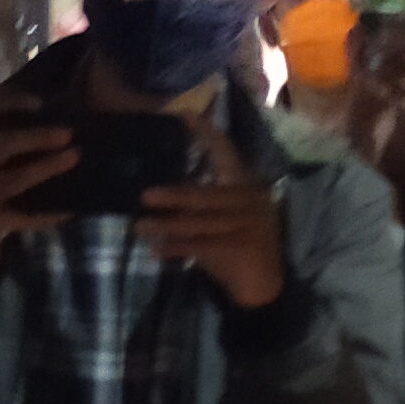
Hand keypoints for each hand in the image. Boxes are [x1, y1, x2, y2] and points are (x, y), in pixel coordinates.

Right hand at [0, 87, 79, 278]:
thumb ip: (1, 145)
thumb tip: (51, 124)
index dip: (10, 100)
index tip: (40, 104)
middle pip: (3, 143)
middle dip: (38, 136)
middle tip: (68, 134)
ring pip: (15, 177)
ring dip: (48, 167)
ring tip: (74, 158)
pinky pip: (23, 215)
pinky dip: (48, 213)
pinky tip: (69, 211)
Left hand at [139, 125, 288, 308]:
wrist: (265, 288)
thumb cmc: (240, 250)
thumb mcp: (227, 220)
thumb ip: (206, 203)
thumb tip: (163, 193)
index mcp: (247, 188)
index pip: (227, 153)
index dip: (208, 134)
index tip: (185, 114)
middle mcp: (249, 201)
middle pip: (206, 195)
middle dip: (174, 196)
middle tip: (144, 195)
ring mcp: (248, 225)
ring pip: (199, 222)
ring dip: (166, 225)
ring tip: (139, 226)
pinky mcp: (241, 248)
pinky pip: (201, 246)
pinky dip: (177, 248)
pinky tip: (156, 251)